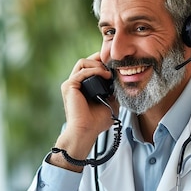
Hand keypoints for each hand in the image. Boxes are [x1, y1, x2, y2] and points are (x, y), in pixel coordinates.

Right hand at [49, 53, 116, 170]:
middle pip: (86, 61)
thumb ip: (114, 90)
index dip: (102, 63)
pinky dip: (95, 70)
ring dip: (97, 64)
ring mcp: (71, 84)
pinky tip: (105, 75)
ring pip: (82, 62)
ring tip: (108, 73)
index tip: (115, 65)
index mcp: (83, 86)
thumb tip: (122, 80)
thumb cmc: (96, 122)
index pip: (90, 67)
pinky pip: (82, 71)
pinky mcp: (69, 86)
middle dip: (100, 59)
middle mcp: (75, 84)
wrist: (87, 131)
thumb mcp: (111, 102)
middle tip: (112, 64)